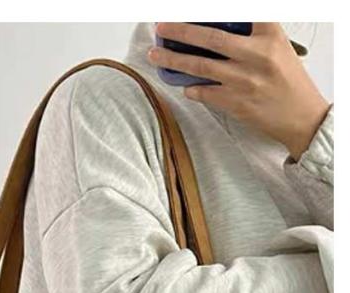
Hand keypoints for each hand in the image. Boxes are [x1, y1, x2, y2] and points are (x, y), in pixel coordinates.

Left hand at [148, 22, 330, 159]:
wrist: (301, 116)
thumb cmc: (288, 80)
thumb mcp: (277, 45)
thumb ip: (252, 33)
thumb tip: (219, 27)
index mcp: (269, 35)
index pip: (238, 14)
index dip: (210, 13)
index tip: (188, 11)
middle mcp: (256, 56)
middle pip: (211, 38)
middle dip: (181, 31)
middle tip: (161, 27)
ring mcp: (244, 81)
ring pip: (201, 67)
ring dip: (174, 60)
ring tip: (156, 55)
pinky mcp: (236, 103)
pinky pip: (204, 93)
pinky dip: (192, 88)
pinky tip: (184, 85)